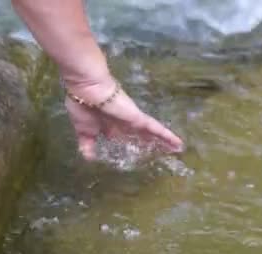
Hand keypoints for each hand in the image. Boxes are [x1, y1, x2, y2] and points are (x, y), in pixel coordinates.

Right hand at [64, 80, 183, 160]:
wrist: (87, 88)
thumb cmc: (83, 105)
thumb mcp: (83, 130)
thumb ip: (87, 143)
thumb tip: (89, 158)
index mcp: (110, 125)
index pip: (124, 138)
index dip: (131, 145)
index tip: (139, 153)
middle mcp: (124, 122)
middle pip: (142, 136)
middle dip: (151, 144)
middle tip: (163, 153)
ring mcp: (133, 120)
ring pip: (152, 133)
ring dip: (164, 141)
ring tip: (177, 150)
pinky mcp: (139, 118)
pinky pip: (156, 129)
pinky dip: (167, 136)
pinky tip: (178, 144)